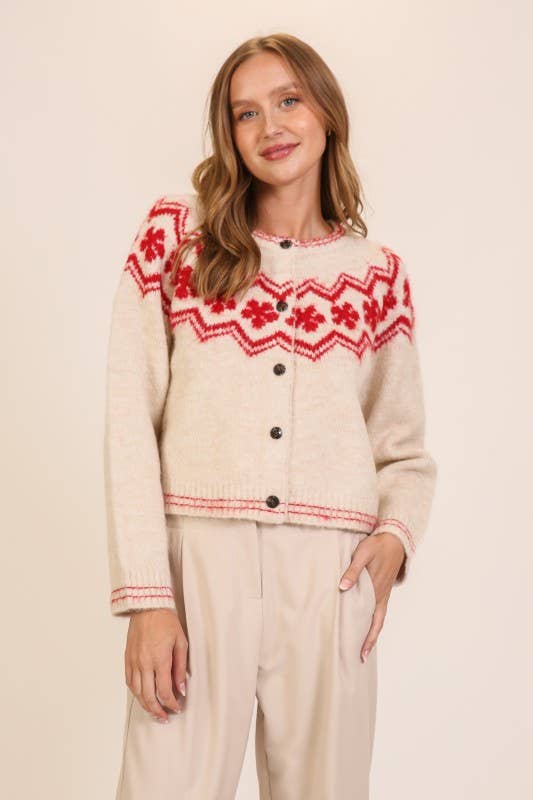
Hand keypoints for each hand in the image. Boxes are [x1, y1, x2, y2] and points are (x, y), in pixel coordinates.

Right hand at [125, 608, 187, 722]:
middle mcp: (144, 663)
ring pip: (137, 692)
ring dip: (145, 705)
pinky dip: (136, 693)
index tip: (177, 707)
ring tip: (154, 712)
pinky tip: (142, 696)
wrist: (147, 607)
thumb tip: (181, 688)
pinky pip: (129, 682)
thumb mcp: (181, 642)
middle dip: (157, 710)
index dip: (171, 703)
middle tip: (165, 717)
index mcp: (160, 659)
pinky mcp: (127, 659)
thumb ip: (180, 667)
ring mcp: (134, 662)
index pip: (164, 691)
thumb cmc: (166, 622)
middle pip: (148, 696)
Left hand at [338, 532, 405, 662]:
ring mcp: (384, 593)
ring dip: (372, 633)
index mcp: (376, 589)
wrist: (395, 540)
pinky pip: (380, 609)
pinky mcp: (384, 589)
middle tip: (360, 657)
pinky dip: (374, 621)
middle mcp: (382, 595)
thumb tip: (342, 587)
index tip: (359, 652)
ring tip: (362, 646)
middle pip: (377, 624)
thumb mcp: (363, 553)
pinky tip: (366, 624)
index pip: (371, 619)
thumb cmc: (377, 545)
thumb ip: (352, 570)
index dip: (366, 636)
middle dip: (369, 641)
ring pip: (379, 619)